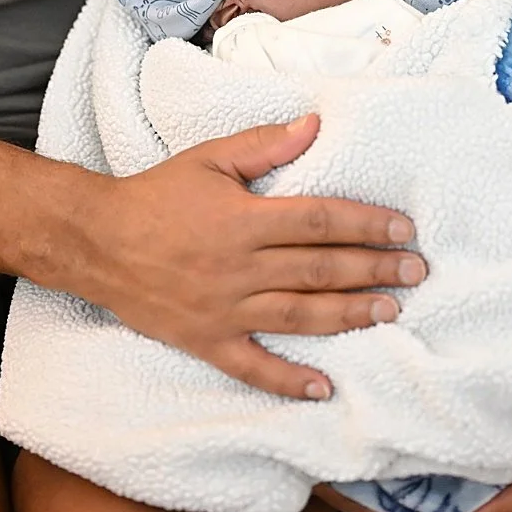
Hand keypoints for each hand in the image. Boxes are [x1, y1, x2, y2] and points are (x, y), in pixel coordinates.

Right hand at [72, 115, 422, 400]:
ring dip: (350, 314)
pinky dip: (288, 379)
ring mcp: (224, 308)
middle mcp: (239, 266)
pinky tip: (322, 387)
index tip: (402, 229)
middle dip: (374, 270)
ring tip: (390, 312)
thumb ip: (262, 145)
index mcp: (242, 218)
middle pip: (320, 269)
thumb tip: (313, 124)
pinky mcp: (206, 339)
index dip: (365, 224)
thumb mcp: (207, 160)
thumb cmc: (154, 195)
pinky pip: (252, 366)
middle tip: (416, 272)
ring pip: (300, 315)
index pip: (319, 220)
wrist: (96, 240)